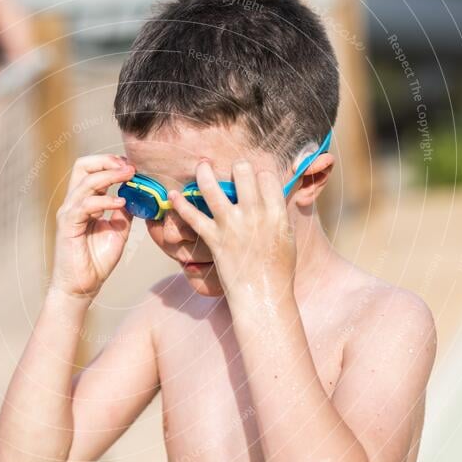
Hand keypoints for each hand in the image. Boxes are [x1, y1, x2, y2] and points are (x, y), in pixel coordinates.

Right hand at [50, 155, 134, 298]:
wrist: (82, 287)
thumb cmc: (96, 261)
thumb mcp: (118, 231)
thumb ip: (124, 212)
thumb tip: (137, 195)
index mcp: (84, 202)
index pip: (91, 170)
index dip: (111, 164)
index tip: (132, 168)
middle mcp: (74, 203)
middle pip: (82, 166)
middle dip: (107, 161)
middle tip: (129, 166)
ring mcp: (69, 212)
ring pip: (85, 182)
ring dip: (110, 176)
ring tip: (130, 176)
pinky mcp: (68, 225)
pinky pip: (85, 205)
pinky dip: (104, 201)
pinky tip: (120, 203)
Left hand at [169, 160, 296, 297]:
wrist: (263, 296)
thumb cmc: (279, 269)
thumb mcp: (288, 236)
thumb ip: (279, 213)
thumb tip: (273, 194)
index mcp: (276, 213)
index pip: (266, 176)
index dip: (259, 173)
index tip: (255, 176)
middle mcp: (254, 215)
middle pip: (243, 171)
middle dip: (237, 165)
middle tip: (232, 168)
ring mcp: (231, 226)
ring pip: (212, 188)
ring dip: (204, 172)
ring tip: (201, 165)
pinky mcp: (214, 239)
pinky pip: (193, 217)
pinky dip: (180, 204)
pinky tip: (173, 194)